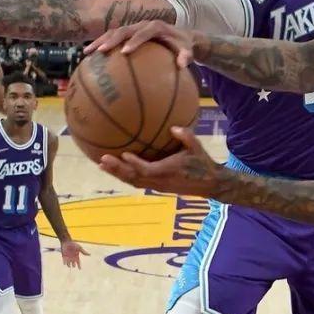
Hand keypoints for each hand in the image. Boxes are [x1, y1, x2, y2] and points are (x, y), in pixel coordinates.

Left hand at [60, 240, 88, 268]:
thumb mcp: (79, 248)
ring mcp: (68, 258)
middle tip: (73, 265)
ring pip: (68, 264)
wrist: (67, 242)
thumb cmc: (74, 244)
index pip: (78, 263)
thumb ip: (83, 252)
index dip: (79, 266)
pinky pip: (64, 261)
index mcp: (76, 257)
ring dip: (68, 265)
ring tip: (69, 265)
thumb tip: (90, 254)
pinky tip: (65, 263)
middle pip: (73, 264)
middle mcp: (72, 258)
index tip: (80, 269)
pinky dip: (64, 262)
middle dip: (73, 265)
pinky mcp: (64, 256)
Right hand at [83, 20, 194, 68]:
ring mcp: (133, 28)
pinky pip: (112, 38)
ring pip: (113, 32)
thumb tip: (183, 64)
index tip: (125, 52)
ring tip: (87, 53)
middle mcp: (142, 24)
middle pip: (123, 30)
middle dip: (111, 40)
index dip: (134, 41)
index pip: (143, 32)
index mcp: (155, 27)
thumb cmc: (183, 45)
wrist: (179, 35)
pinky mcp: (128, 34)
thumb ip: (186, 56)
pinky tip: (90, 58)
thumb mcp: (187, 50)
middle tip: (101, 51)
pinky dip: (101, 45)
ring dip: (100, 41)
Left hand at [99, 127, 221, 197]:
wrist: (211, 184)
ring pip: (133, 182)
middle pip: (133, 178)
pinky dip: (126, 176)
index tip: (122, 154)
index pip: (146, 169)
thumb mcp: (197, 147)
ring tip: (103, 166)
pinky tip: (118, 169)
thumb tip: (174, 126)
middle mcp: (159, 181)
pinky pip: (138, 182)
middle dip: (117, 170)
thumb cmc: (203, 164)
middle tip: (102, 161)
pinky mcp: (158, 187)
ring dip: (118, 174)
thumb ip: (186, 136)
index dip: (133, 164)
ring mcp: (158, 186)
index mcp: (167, 171)